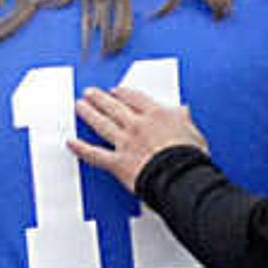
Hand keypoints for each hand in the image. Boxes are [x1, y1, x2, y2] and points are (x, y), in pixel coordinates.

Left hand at [67, 81, 208, 192]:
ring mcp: (126, 143)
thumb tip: (183, 111)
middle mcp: (138, 125)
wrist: (181, 177)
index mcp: (157, 115)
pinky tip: (72, 143)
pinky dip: (81, 149)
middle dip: (100, 98)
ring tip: (80, 106)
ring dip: (89, 113)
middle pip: (114, 107)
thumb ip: (184, 120)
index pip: (135, 98)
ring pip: (102, 124)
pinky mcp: (118, 163)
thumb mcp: (195, 133)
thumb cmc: (191, 159)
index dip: (124, 93)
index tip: (117, 90)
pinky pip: (95, 154)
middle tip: (91, 93)